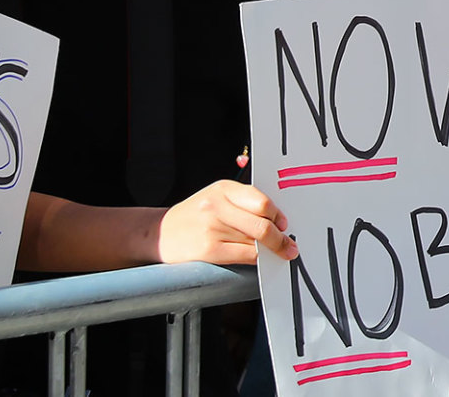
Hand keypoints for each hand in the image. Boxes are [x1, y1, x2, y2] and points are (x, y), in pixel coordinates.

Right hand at [158, 181, 297, 264]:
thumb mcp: (216, 198)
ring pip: (254, 242)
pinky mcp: (208, 250)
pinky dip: (255, 259)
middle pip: (262, 223)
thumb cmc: (195, 216)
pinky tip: (259, 259)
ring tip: (276, 253)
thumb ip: (243, 203)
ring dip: (269, 250)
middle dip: (280, 238)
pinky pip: (243, 256)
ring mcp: (212, 228)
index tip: (284, 224)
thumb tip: (277, 220)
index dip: (277, 215)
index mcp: (224, 188)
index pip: (261, 201)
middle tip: (289, 246)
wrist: (159, 233)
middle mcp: (217, 206)